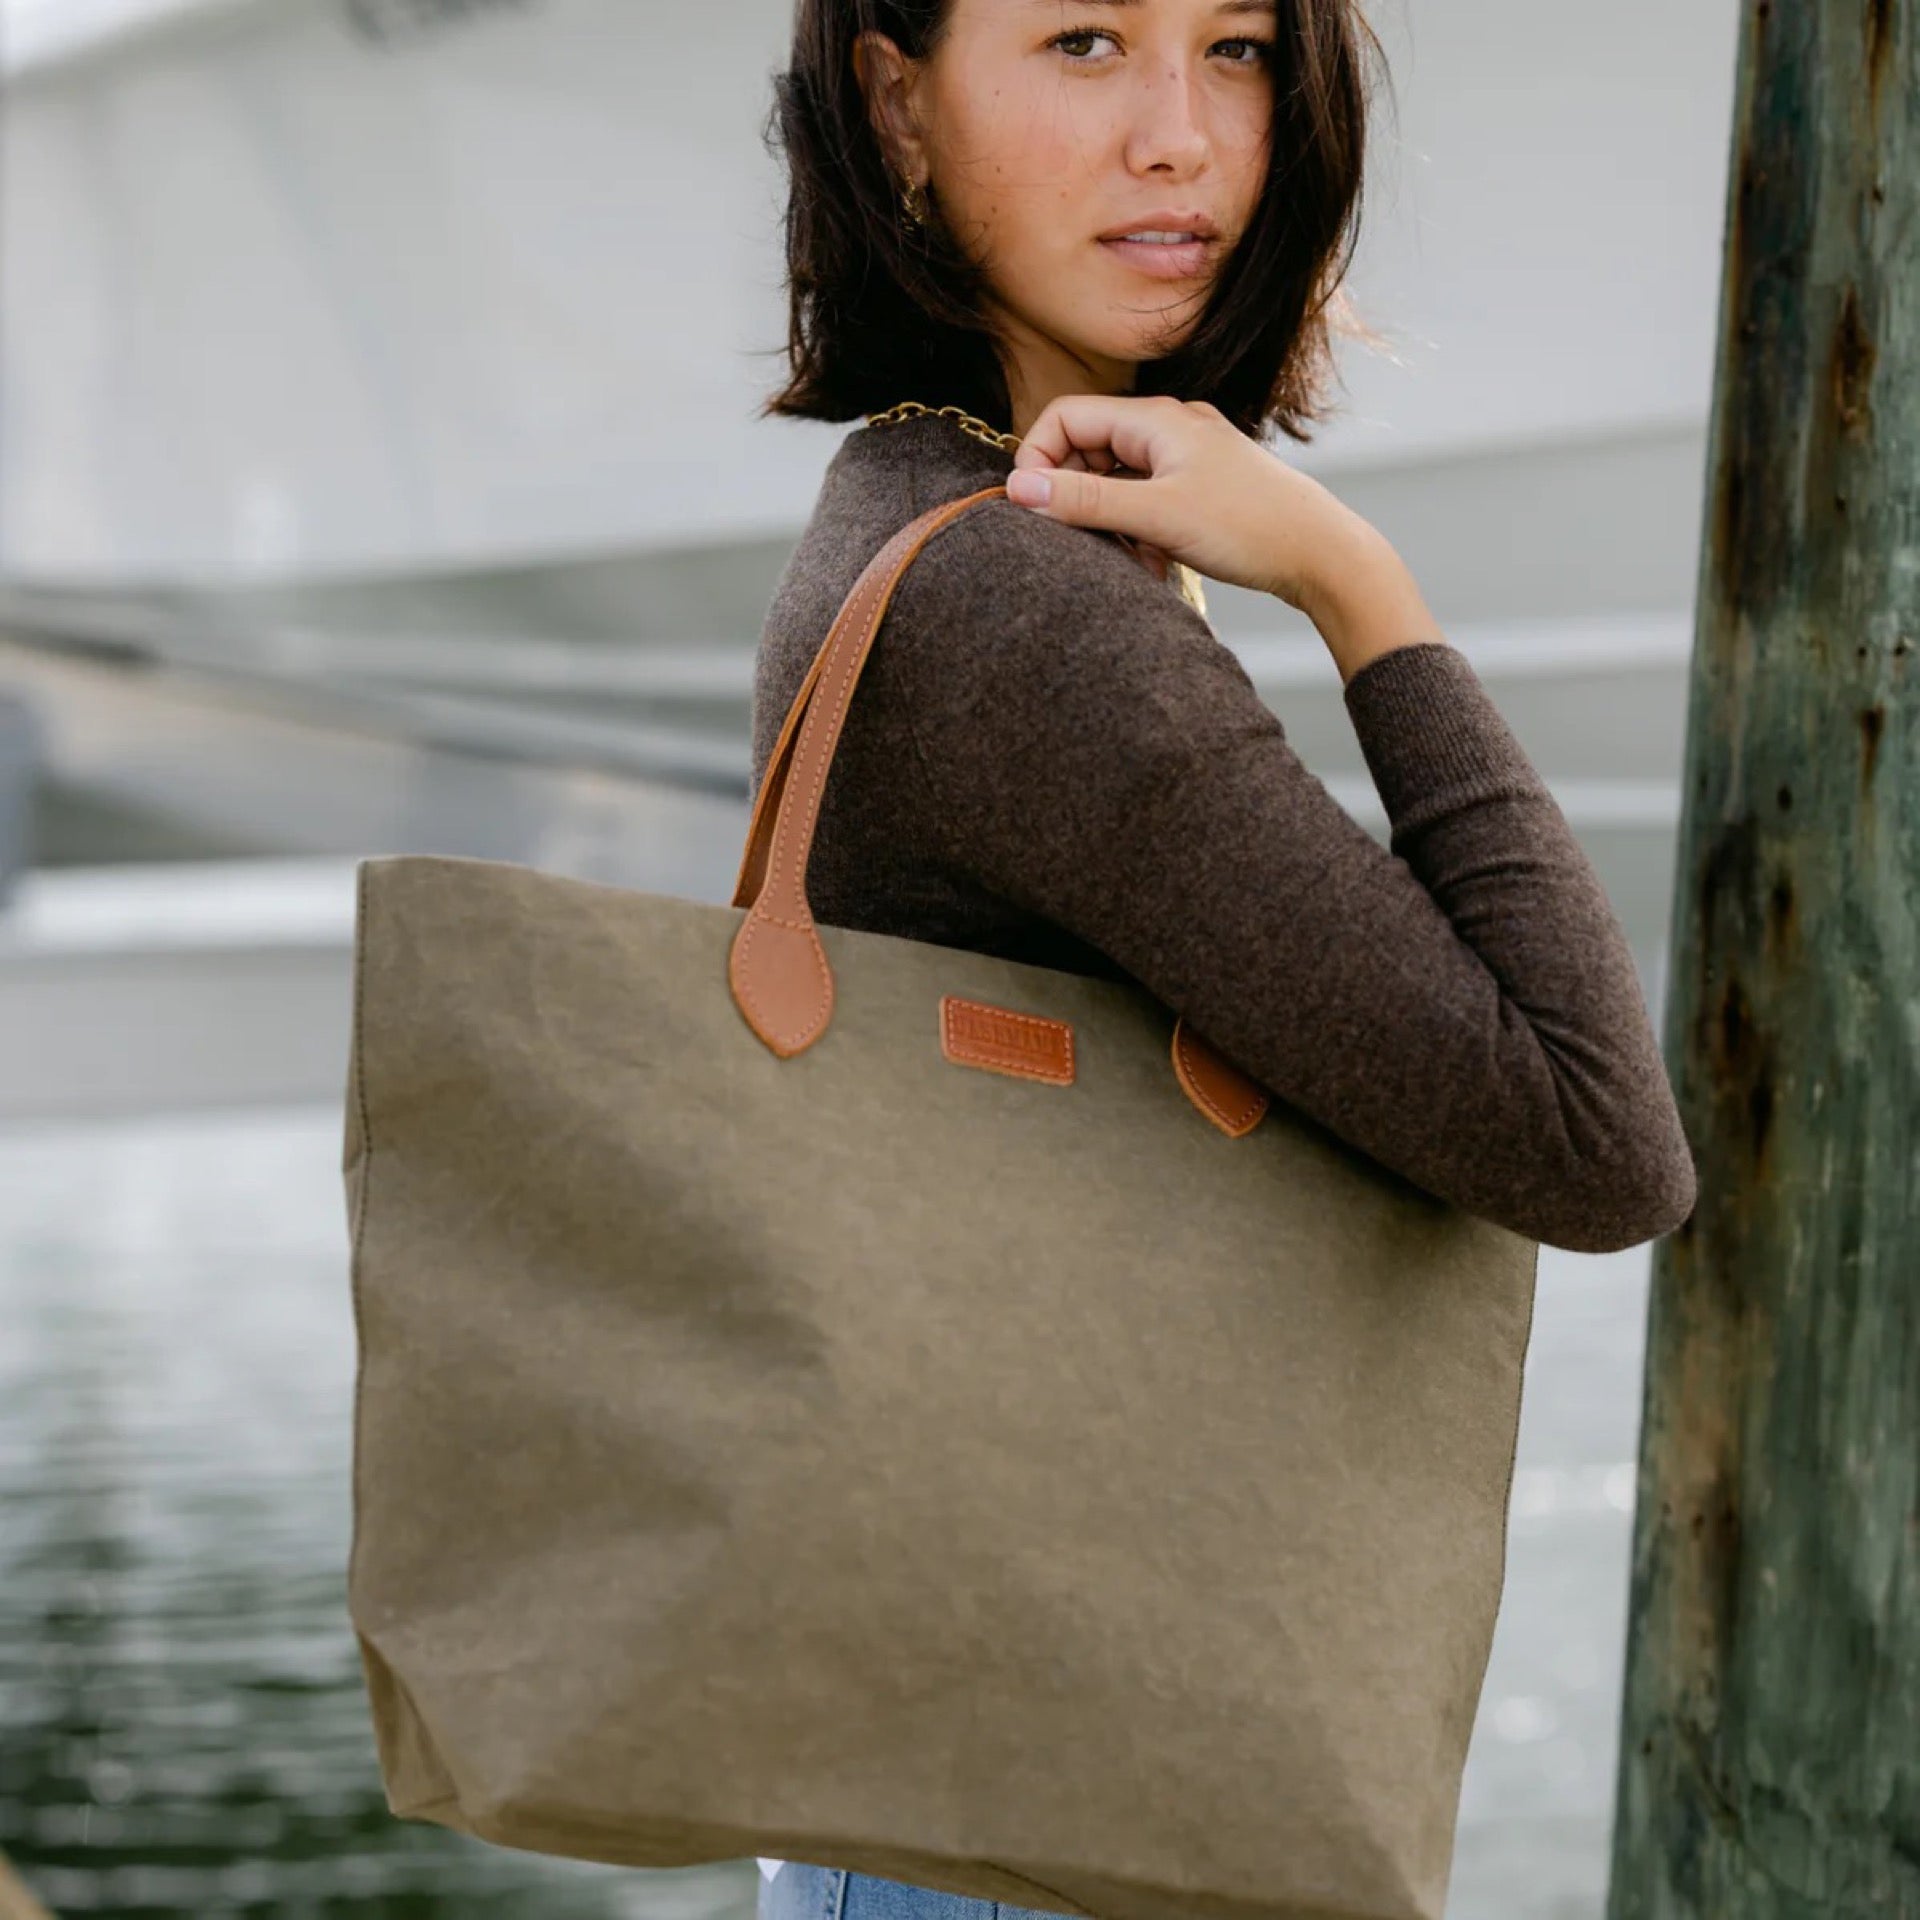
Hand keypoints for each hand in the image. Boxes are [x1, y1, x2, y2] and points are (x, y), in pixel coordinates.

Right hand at [1005, 392, 1359, 617]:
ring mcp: (1185, 457)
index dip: (1039, 458)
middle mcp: (1169, 427)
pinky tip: (1152, 561)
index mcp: (1156, 419)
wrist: (1322, 554)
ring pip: (1115, 479)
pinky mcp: (1198, 486)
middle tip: (1079, 540)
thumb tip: (1018, 489)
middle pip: (1088, 448)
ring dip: (1107, 519)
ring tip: (1126, 556)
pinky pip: (1144, 499)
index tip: (1033, 507)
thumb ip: (1085, 502)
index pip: (1067, 417)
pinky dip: (1135, 529)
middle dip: (1074, 495)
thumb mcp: (1157, 517)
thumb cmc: (1250, 528)